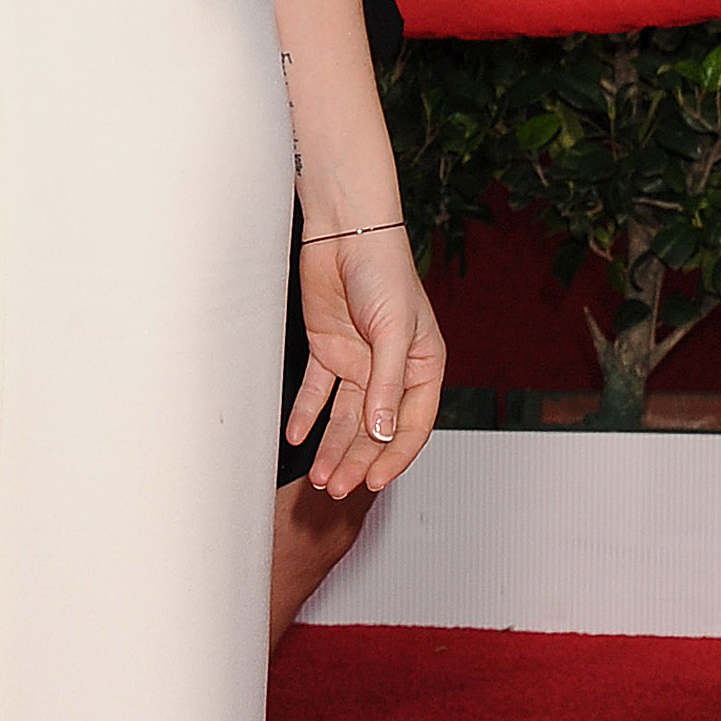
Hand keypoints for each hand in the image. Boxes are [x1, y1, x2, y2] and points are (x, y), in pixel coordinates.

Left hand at [289, 223, 444, 499]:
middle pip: (374, 428)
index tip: (372, 481)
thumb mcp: (393, 331)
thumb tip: (382, 435)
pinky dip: (306, 414)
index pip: (411, 425)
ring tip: (318, 477)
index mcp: (423, 367)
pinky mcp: (328, 350)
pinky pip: (317, 392)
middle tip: (335, 488)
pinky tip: (296, 437)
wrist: (345, 232)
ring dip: (332, 447)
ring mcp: (358, 362)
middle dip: (356, 460)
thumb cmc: (384, 272)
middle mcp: (391, 370)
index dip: (393, 457)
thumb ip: (387, 384)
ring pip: (346, 418)